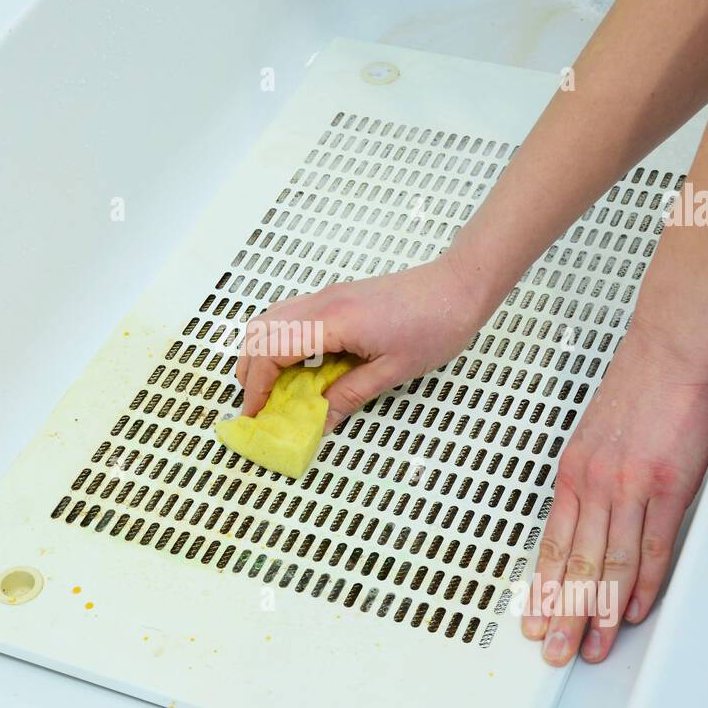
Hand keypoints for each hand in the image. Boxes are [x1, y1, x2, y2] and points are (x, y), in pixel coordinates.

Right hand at [235, 253, 495, 433]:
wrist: (458, 286)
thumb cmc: (436, 323)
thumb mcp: (393, 371)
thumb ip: (349, 396)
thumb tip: (320, 421)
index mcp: (334, 320)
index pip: (272, 350)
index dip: (256, 385)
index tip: (255, 412)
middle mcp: (323, 302)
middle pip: (261, 330)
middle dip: (249, 369)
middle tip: (257, 403)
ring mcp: (328, 295)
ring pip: (272, 319)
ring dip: (261, 352)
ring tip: (271, 387)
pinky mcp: (337, 296)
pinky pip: (291, 314)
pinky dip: (280, 340)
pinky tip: (296, 365)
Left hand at [520, 321, 707, 664]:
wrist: (669, 351)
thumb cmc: (640, 389)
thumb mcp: (596, 437)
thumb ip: (594, 479)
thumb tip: (593, 518)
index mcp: (572, 473)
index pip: (553, 545)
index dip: (545, 589)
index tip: (536, 620)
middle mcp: (592, 484)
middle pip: (575, 565)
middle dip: (563, 615)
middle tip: (554, 651)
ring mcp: (628, 488)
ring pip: (609, 565)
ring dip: (600, 613)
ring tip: (593, 647)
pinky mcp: (665, 487)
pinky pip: (651, 548)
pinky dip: (643, 585)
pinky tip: (635, 611)